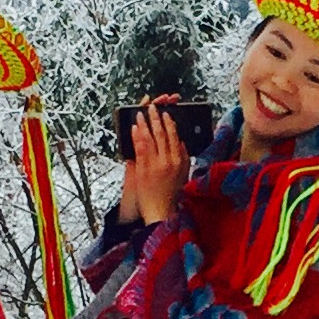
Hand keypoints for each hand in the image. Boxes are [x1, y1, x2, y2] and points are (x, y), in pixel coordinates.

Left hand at [125, 97, 192, 224]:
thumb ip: (185, 157)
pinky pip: (140, 148)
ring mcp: (155, 164)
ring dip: (144, 123)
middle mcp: (168, 160)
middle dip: (156, 118)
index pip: (175, 136)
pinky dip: (137, 136)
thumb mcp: (184, 174)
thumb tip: (181, 141)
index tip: (166, 113)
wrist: (161, 211)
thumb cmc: (172, 194)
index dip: (170, 122)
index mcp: (180, 160)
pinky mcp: (143, 169)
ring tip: (140, 113)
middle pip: (162, 133)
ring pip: (150, 138)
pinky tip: (134, 127)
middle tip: (152, 107)